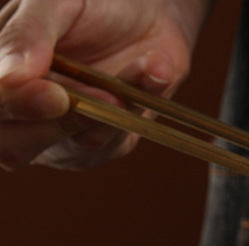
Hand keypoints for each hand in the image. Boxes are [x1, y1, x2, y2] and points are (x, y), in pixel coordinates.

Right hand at [0, 0, 210, 170]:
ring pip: (77, 146)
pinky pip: (117, 142)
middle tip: (89, 98)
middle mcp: (20, 113)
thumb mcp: (53, 2)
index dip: (14, 105)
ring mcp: (62, 136)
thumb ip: (26, 35)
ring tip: (140, 69)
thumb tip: (9, 79)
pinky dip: (138, 106)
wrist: (146, 13)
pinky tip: (154, 71)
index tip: (52, 93)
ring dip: (108, 111)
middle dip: (55, 125)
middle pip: (14, 148)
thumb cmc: (90, 3)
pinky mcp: (106, 145)